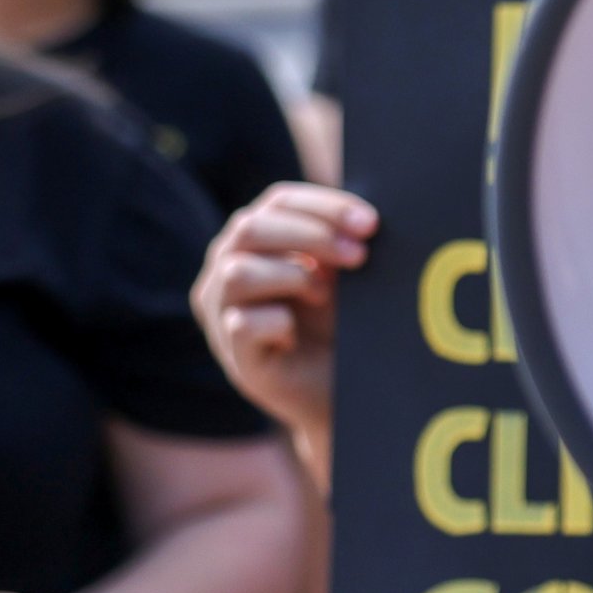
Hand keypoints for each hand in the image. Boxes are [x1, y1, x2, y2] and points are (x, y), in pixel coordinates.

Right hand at [195, 182, 374, 448]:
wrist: (342, 391)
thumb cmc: (339, 323)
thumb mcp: (341, 273)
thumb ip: (339, 240)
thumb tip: (360, 219)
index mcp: (254, 240)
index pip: (278, 201)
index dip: (324, 206)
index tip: (369, 224)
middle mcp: (226, 270)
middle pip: (250, 227)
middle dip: (312, 235)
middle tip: (360, 256)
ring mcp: (222, 315)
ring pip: (237, 272)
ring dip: (292, 277)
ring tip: (324, 296)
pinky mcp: (234, 357)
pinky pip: (243, 324)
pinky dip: (279, 322)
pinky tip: (296, 333)